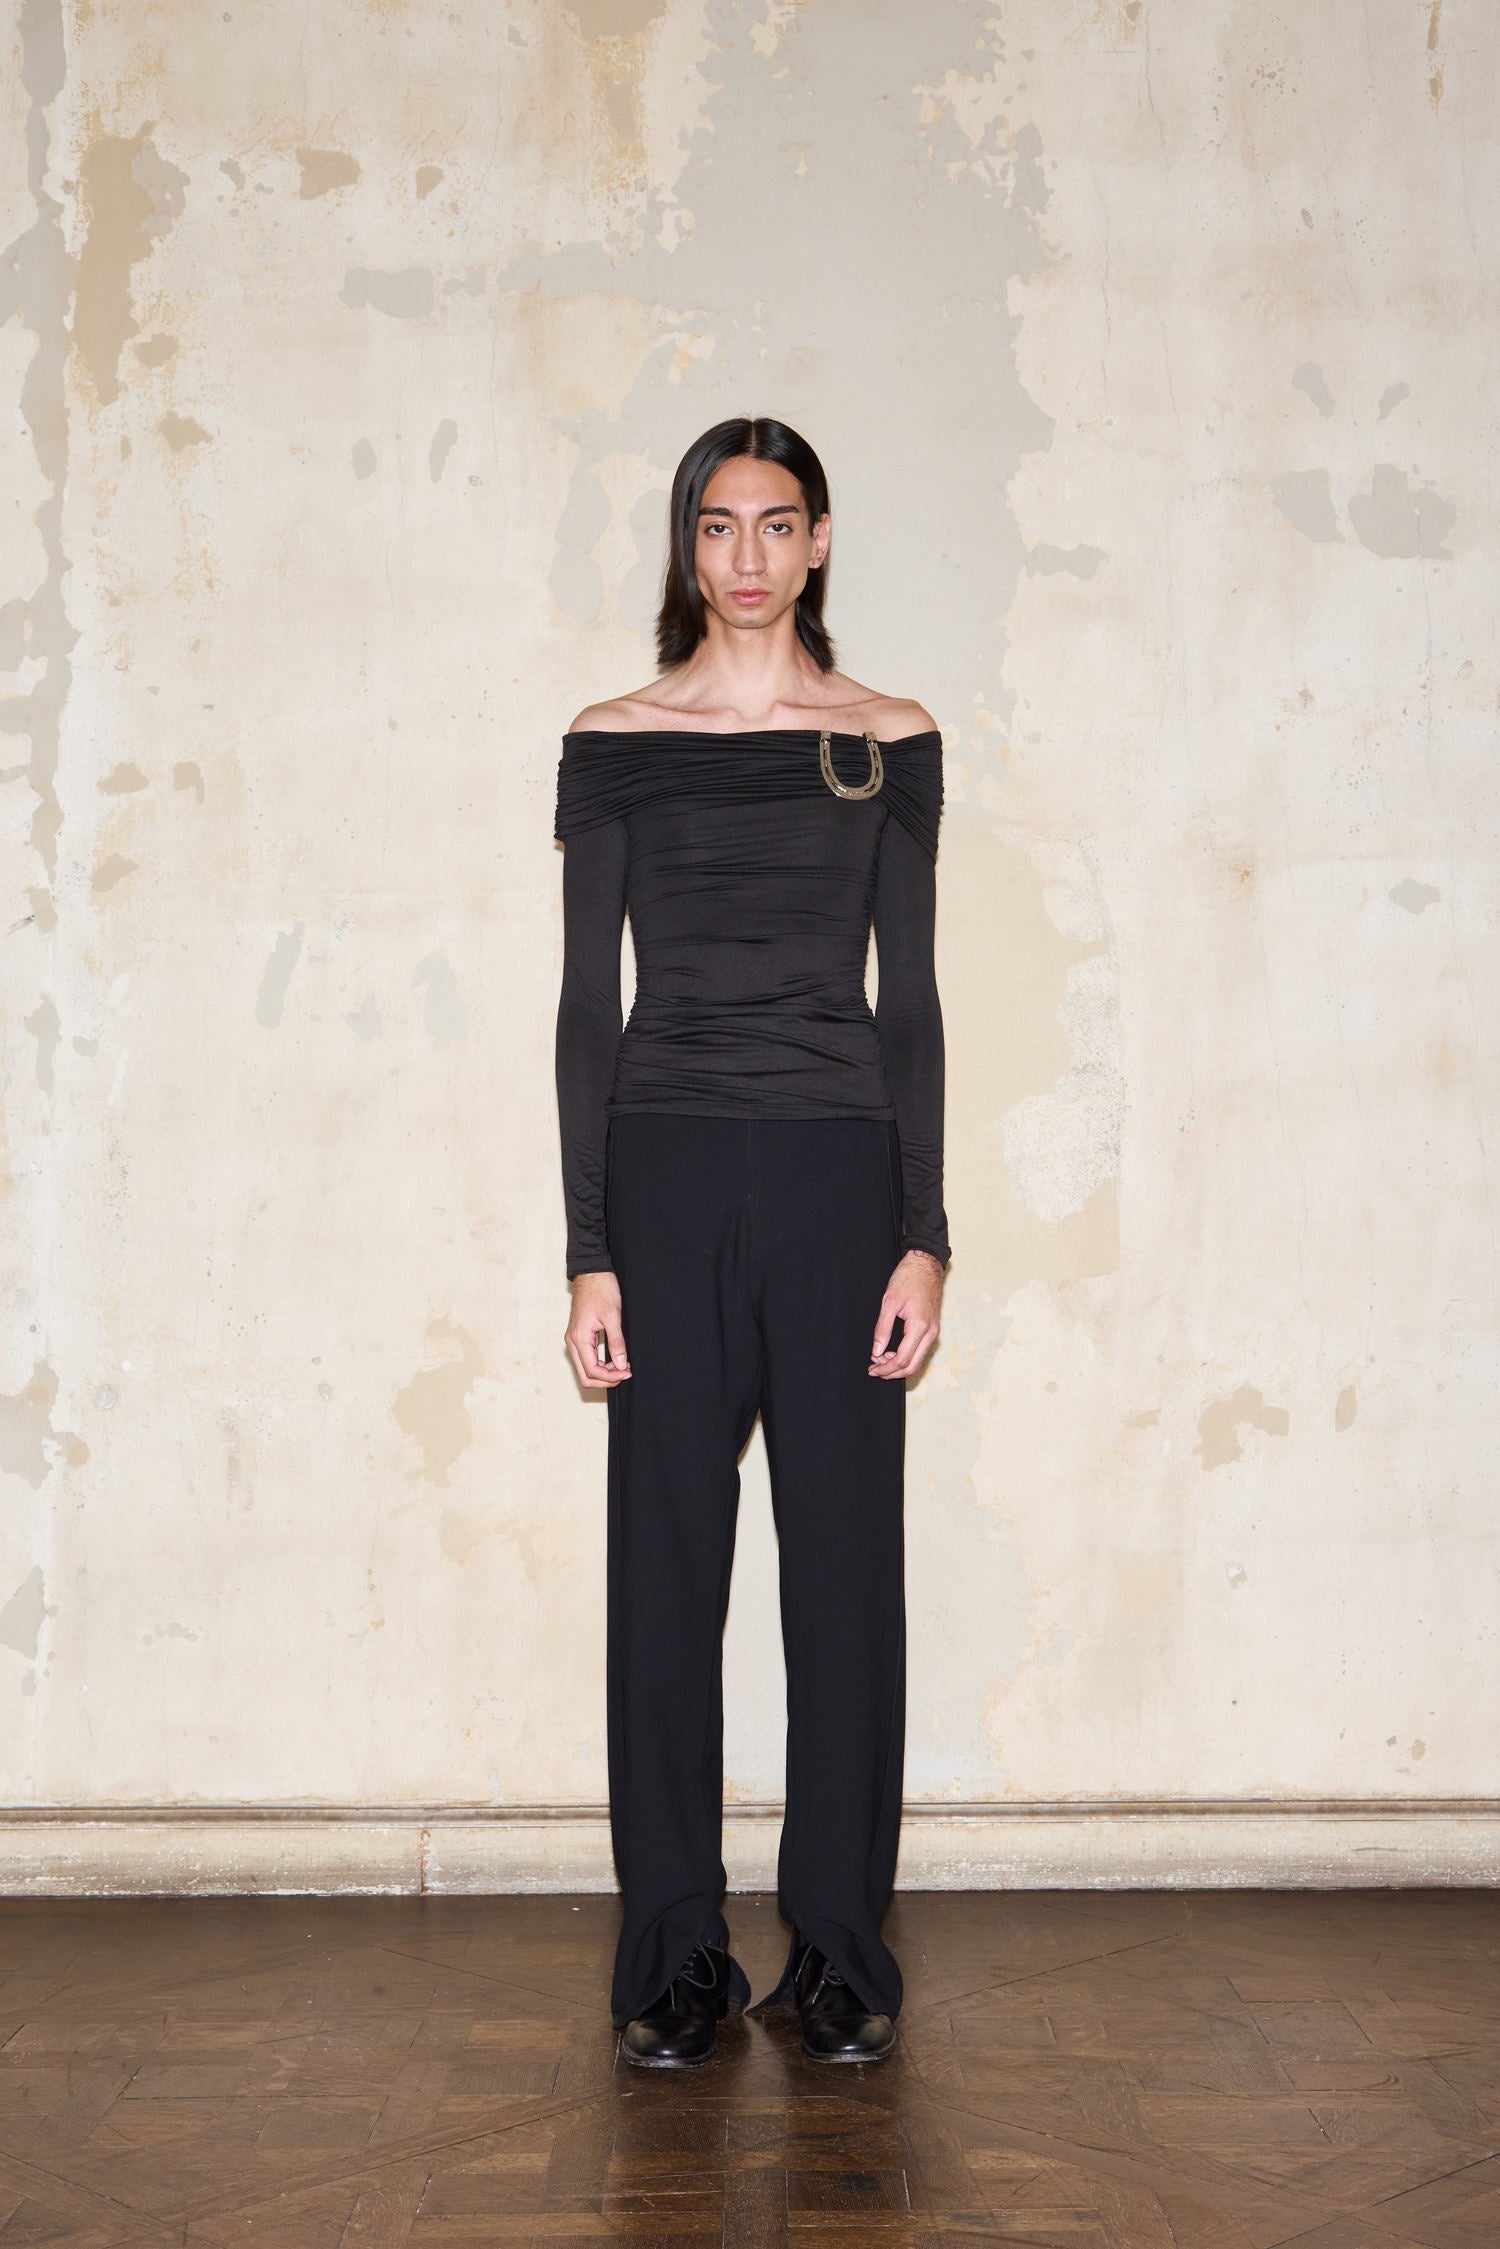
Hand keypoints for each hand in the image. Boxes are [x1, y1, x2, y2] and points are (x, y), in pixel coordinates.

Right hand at [565, 1271, 631, 1387]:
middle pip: (585, 1375)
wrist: (592, 1273)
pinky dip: (599, 1364)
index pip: (592, 1371)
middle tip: (625, 1374)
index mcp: (579, 1337)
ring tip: (622, 1367)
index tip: (627, 1372)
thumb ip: (616, 1342)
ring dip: (603, 1373)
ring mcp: (574, 1339)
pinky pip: (586, 1358)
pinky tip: (614, 1359)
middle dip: (605, 1380)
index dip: (611, 1377)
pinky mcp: (579, 1336)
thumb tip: (620, 1364)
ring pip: (585, 1369)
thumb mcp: (613, 1316)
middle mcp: (572, 1341)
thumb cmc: (601, 1289)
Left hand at [869, 1250, 943, 1378]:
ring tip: (880, 1360)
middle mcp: (931, 1333)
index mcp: (920, 1327)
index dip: (886, 1368)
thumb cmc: (908, 1278)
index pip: (903, 1360)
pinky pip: (921, 1351)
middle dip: (892, 1372)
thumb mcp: (890, 1302)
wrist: (925, 1264)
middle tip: (874, 1369)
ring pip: (918, 1360)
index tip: (871, 1368)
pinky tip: (892, 1352)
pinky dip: (907, 1357)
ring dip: (899, 1365)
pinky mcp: (933, 1328)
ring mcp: (934, 1331)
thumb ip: (882, 1329)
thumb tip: (876, 1351)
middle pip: (913, 1366)